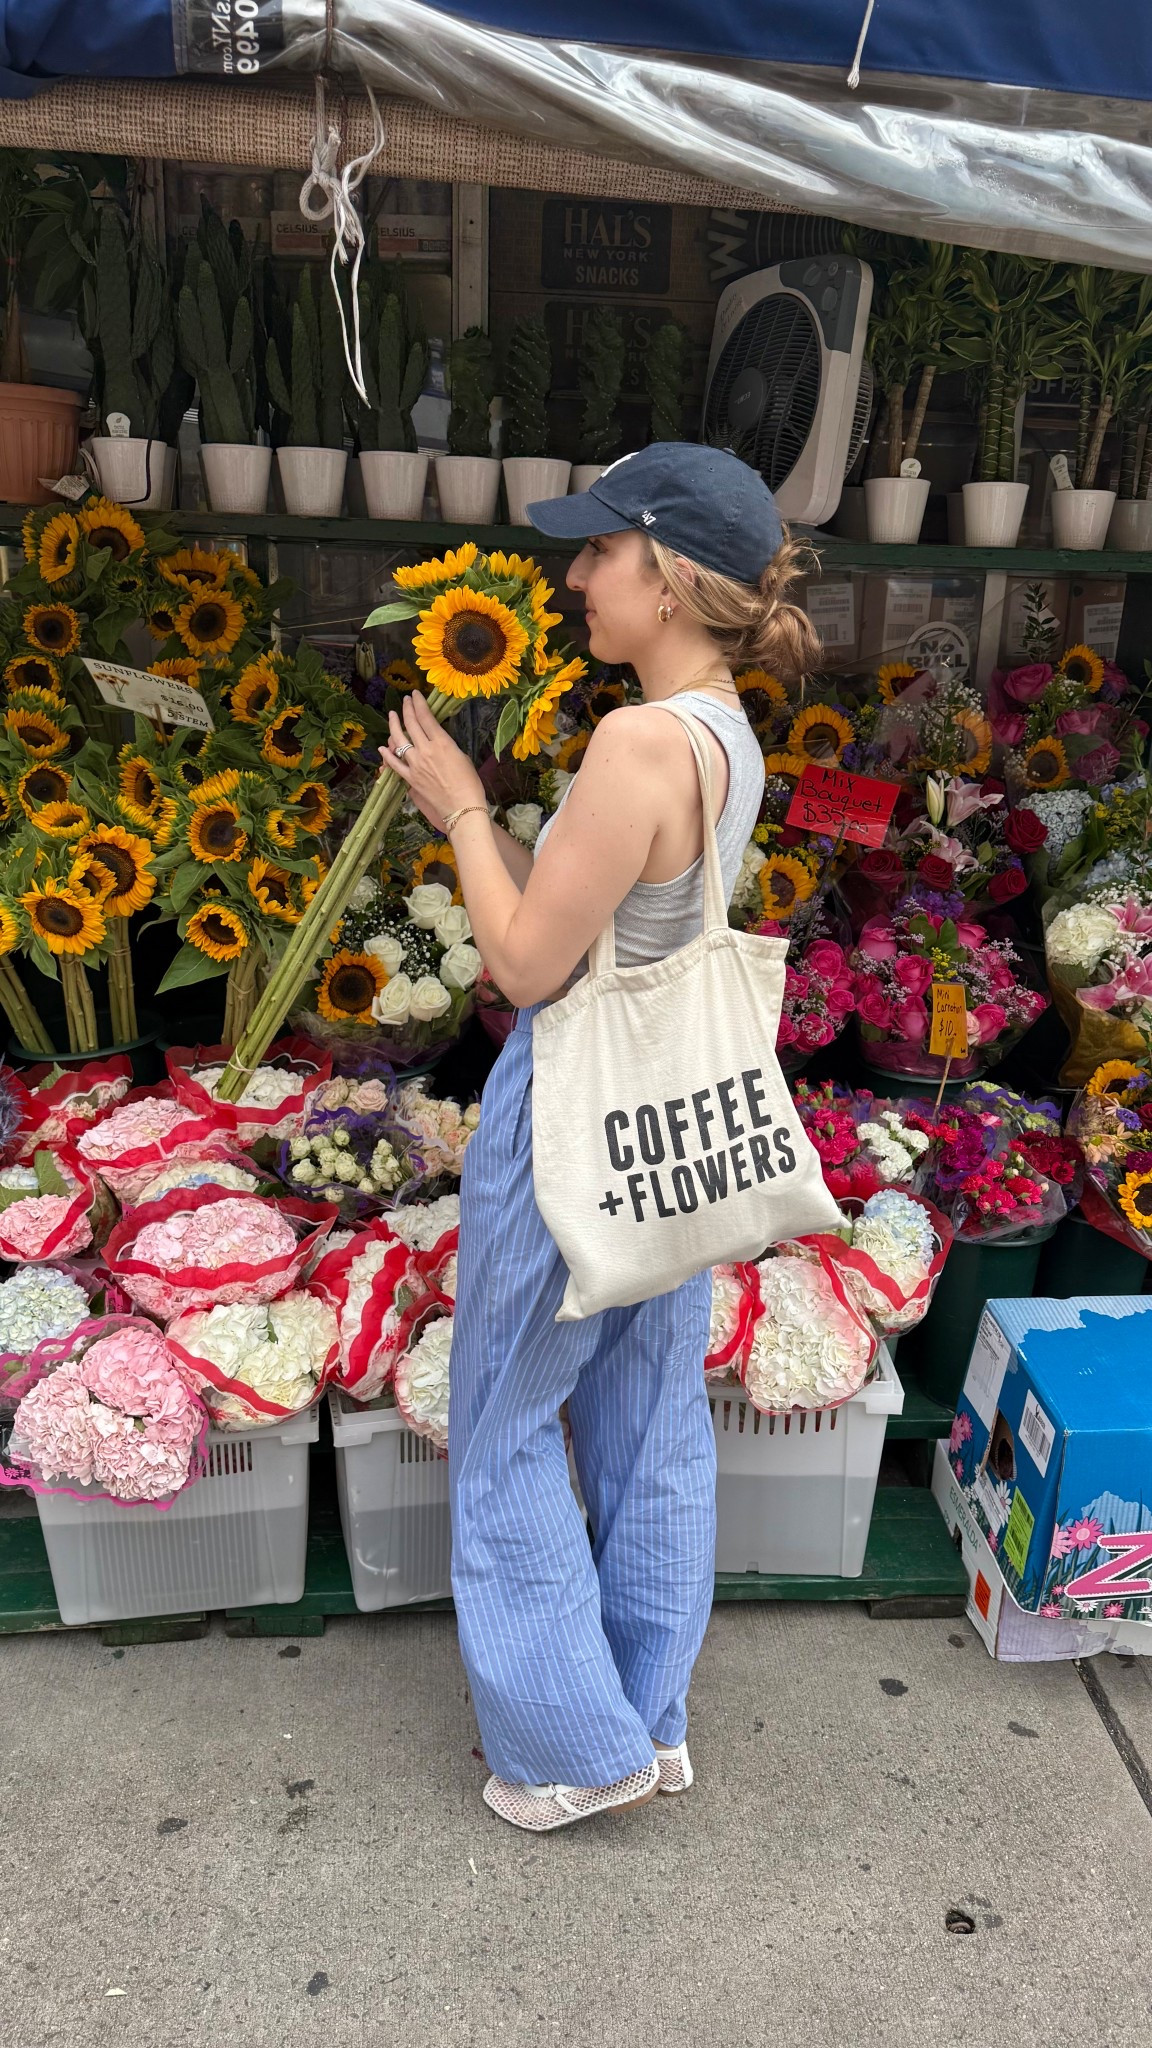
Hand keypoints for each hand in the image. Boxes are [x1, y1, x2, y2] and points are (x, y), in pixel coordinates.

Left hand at [380, 692, 485, 835]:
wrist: (462, 807)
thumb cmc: (470, 782)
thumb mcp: (462, 756)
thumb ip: (446, 745)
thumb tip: (436, 740)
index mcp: (442, 743)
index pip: (426, 717)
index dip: (419, 703)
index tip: (415, 695)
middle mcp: (425, 750)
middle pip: (411, 724)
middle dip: (407, 709)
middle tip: (405, 701)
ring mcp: (415, 765)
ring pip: (399, 740)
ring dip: (394, 725)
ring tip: (392, 715)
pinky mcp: (410, 779)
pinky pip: (395, 764)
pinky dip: (387, 755)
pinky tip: (382, 747)